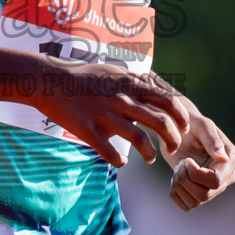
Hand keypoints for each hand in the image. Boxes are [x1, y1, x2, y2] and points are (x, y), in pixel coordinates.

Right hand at [34, 63, 189, 167]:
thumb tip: (154, 89)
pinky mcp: (88, 131)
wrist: (51, 82)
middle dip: (173, 139)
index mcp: (129, 84)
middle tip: (173, 148)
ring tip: (150, 159)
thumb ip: (134, 82)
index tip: (184, 127)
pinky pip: (112, 153)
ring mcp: (105, 116)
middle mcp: (122, 100)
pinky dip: (120, 161)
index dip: (181, 116)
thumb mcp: (113, 72)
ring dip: (150, 154)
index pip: (167, 100)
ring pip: (140, 140)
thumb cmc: (83, 78)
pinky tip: (121, 162)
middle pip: (160, 122)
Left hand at [142, 74, 234, 210]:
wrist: (178, 131)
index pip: (215, 181)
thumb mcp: (202, 126)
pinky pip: (186, 206)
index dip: (195, 174)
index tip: (186, 160)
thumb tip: (224, 158)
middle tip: (180, 164)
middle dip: (185, 180)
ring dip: (179, 185)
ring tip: (178, 169)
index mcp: (232, 160)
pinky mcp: (200, 195)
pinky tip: (175, 179)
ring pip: (195, 202)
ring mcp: (214, 188)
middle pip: (204, 195)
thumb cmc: (192, 124)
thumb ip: (212, 140)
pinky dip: (176, 194)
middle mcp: (227, 177)